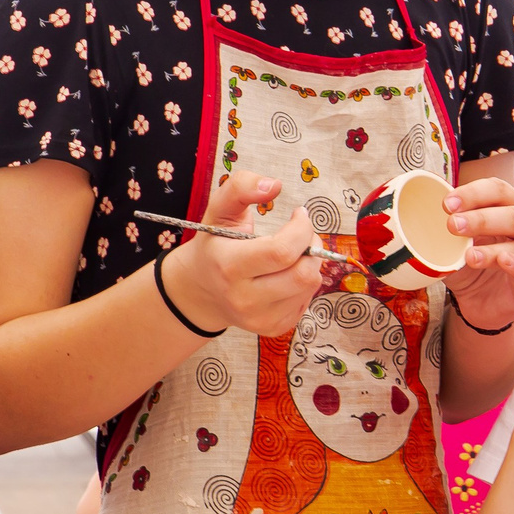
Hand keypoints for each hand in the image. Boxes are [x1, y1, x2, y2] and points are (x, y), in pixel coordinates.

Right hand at [161, 171, 330, 337]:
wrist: (201, 290)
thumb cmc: (215, 244)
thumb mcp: (219, 209)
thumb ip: (241, 187)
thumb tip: (274, 185)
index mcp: (228, 266)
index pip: (281, 252)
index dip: (301, 229)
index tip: (299, 214)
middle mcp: (244, 298)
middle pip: (303, 274)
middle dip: (312, 246)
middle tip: (303, 233)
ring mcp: (260, 318)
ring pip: (310, 286)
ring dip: (311, 262)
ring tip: (295, 252)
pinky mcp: (273, 328)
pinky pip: (307, 301)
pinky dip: (304, 282)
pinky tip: (287, 273)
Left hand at [441, 174, 513, 331]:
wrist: (482, 305)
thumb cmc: (473, 266)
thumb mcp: (455, 245)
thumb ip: (448, 231)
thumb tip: (419, 216)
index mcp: (512, 205)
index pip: (498, 190)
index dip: (473, 194)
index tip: (447, 204)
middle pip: (512, 213)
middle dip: (481, 218)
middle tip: (453, 225)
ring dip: (493, 248)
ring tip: (469, 255)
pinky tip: (503, 262)